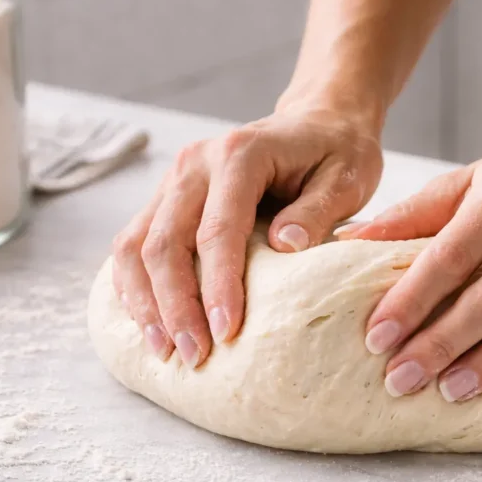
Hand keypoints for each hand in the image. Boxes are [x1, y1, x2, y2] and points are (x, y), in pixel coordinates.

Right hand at [111, 104, 382, 365]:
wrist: (317, 123)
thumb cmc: (337, 154)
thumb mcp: (346, 178)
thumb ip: (317, 211)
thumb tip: (285, 247)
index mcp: (240, 155)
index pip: (218, 230)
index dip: (219, 285)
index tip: (228, 334)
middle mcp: (195, 164)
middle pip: (165, 242)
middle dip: (176, 306)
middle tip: (193, 357)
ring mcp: (174, 179)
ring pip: (136, 245)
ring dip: (146, 302)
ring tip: (164, 351)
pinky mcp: (165, 198)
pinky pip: (134, 243)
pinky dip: (134, 286)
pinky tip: (148, 324)